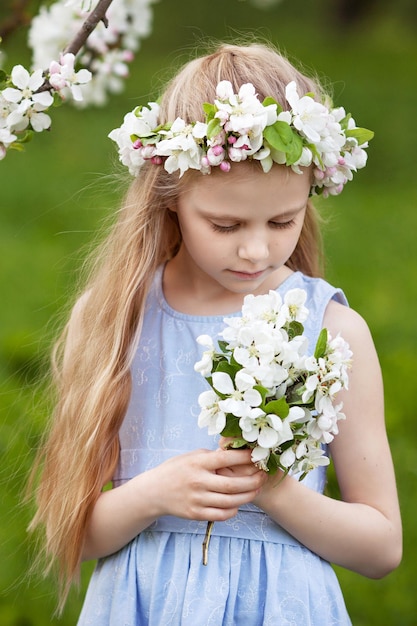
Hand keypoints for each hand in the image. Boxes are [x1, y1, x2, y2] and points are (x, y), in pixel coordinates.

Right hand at [150, 448, 265, 522]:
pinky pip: (221, 514)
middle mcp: (198, 481)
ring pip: (231, 501)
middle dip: (253, 480)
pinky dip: (233, 509)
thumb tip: (236, 454)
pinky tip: (238, 503)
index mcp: (197, 463)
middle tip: (263, 476)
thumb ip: (212, 456)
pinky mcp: (196, 514)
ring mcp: (197, 499)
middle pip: (233, 484)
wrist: (154, 491)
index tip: (257, 455)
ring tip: (256, 489)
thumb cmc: (177, 469)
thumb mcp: (192, 456)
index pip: (226, 458)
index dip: (245, 457)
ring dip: (248, 496)